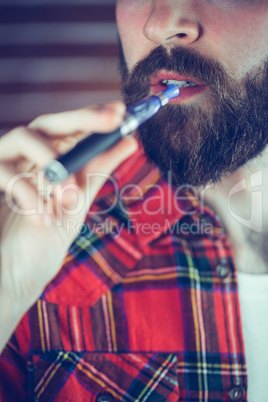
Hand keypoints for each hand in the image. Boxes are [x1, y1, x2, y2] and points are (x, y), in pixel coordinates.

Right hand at [0, 103, 137, 349]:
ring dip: (54, 162)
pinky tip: (43, 219)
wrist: (14, 275)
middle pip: (49, 123)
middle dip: (81, 119)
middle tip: (111, 120)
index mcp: (48, 160)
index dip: (94, 116)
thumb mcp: (77, 201)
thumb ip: (98, 170)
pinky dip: (28, 194)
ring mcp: (5, 165)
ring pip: (24, 137)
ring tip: (69, 197)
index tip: (120, 111)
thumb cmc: (45, 238)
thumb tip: (129, 141)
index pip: (70, 128)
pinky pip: (5, 172)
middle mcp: (26, 158)